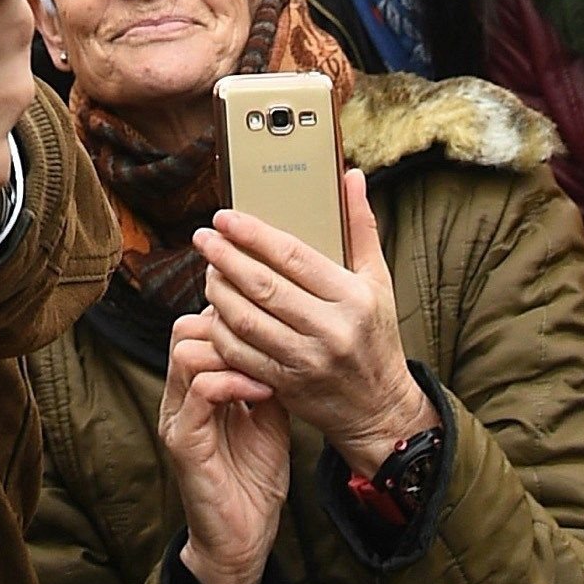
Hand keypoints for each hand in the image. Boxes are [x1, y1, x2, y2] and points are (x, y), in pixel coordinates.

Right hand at [157, 308, 290, 583]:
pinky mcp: (183, 442)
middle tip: (267, 345)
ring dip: (232, 352)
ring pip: (187, 352)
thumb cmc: (253, 482)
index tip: (271, 328)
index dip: (233, 318)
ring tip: (266, 368)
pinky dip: (233, 382)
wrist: (243, 540)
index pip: (198, 326)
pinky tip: (262, 392)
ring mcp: (177, 418)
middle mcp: (178, 398)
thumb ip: (266, 381)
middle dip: (229, 327)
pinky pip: (200, 390)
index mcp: (195, 389)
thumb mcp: (268, 419)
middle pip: (185, 328)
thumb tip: (282, 344)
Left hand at [203, 169, 431, 475]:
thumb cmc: (375, 335)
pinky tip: (214, 311)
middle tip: (204, 238)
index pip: (293, 256)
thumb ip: (361, 227)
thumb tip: (352, 176)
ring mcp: (306, 360)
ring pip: (246, 319)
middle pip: (263, 286)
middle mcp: (330, 329)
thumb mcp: (378, 280)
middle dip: (225, 257)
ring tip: (209, 270)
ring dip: (218, 291)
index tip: (225, 217)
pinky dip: (221, 329)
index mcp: (352, 297)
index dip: (253, 234)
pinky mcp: (287, 384)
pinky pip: (241, 353)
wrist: (379, 408)